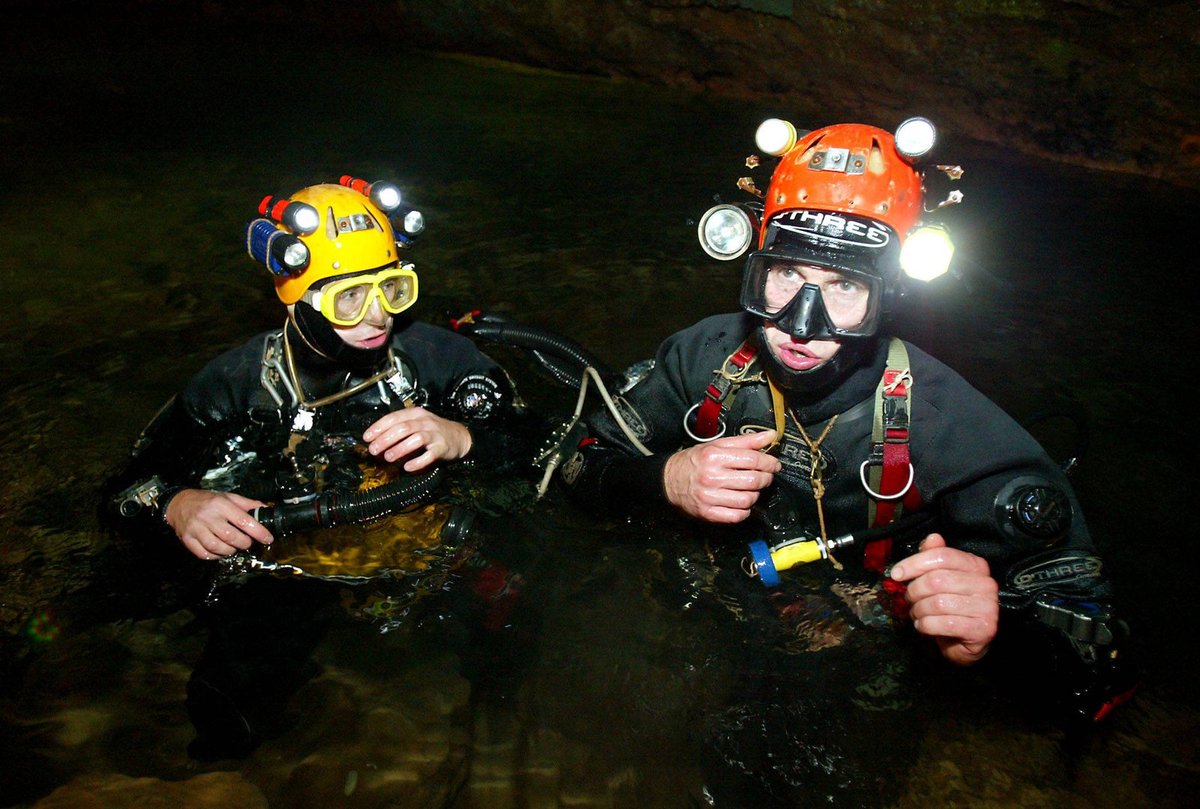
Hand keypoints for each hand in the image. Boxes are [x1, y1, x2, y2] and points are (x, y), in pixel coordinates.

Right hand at [165, 489, 272, 560]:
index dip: (258, 532)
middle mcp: (208, 517)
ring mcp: (196, 529)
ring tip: (234, 546)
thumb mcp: (228, 497)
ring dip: (230, 551)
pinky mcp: (188, 539)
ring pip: (218, 547)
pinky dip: (216, 556)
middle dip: (244, 543)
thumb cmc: (206, 500)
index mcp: (220, 505)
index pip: (244, 521)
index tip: (267, 538)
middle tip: (247, 542)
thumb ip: (247, 504)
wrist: (179, 503)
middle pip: (231, 537)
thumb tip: (264, 509)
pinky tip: (220, 550)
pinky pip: (204, 554)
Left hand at [363, 407, 473, 471]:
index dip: (378, 428)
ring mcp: (434, 434)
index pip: (393, 418)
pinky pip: (429, 455)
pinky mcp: (442, 448)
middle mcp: (425, 422)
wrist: (459, 436)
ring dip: (399, 448)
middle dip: (385, 439)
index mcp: (415, 414)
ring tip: (388, 457)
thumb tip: (376, 438)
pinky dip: (417, 462)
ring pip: (415, 439)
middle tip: (374, 450)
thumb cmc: (433, 431)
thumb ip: (399, 427)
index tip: (367, 437)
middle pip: (402, 428)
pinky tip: (408, 467)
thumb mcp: (417, 422)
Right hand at [662, 429, 780, 522]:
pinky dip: (745, 510)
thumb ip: (745, 441)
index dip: (769, 462)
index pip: (752, 460)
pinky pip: (737, 515)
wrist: (668, 479)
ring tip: (751, 489)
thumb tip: (770, 435)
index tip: (774, 464)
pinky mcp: (708, 512)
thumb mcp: (717, 445)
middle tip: (766, 477)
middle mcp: (711, 476)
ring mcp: (709, 496)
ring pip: (747, 499)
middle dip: (766, 479)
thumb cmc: (695, 461)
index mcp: (714, 456)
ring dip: (755, 495)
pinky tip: (741, 502)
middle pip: (753, 480)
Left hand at [889, 533, 998, 665]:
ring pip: (938, 603)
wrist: (965, 642)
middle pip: (937, 580)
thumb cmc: (951, 606)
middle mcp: (986, 584)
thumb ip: (934, 556)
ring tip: (917, 614)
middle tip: (909, 599)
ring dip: (919, 610)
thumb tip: (932, 538)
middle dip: (915, 591)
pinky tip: (923, 626)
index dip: (914, 563)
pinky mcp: (983, 629)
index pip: (942, 556)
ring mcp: (987, 607)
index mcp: (976, 565)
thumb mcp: (941, 577)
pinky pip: (945, 623)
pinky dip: (926, 625)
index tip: (896, 574)